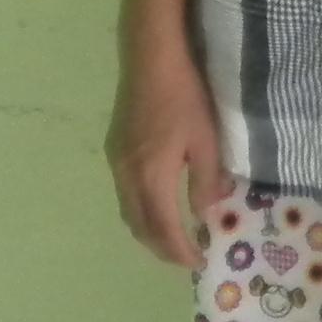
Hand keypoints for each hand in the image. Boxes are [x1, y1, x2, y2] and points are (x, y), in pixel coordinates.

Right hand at [106, 47, 230, 268]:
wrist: (152, 58)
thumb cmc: (186, 96)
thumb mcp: (206, 139)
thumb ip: (206, 180)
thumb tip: (203, 213)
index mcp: (150, 175)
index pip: (162, 228)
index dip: (179, 250)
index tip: (197, 263)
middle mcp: (126, 175)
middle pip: (138, 226)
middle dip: (161, 247)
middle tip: (185, 256)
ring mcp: (116, 161)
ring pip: (128, 211)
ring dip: (149, 231)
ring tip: (173, 237)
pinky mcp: (115, 149)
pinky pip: (124, 194)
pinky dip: (141, 210)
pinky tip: (158, 205)